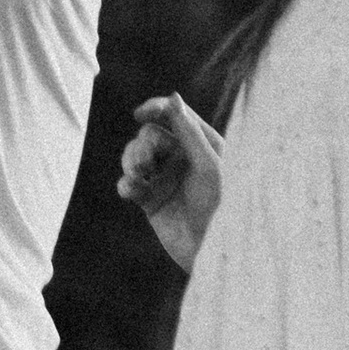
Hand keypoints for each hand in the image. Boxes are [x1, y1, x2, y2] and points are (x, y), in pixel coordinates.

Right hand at [117, 93, 224, 272]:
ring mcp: (164, 178)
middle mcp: (181, 157)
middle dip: (143, 145)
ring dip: (131, 161)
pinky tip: (129, 191)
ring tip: (138, 176)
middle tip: (147, 164)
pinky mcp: (149, 199)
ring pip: (135, 155)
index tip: (140, 114)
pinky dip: (126, 183)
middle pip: (149, 134)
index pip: (174, 114)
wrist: (213, 253)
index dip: (155, 108)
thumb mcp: (209, 166)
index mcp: (200, 144)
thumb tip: (172, 97)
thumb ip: (189, 131)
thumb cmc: (222, 207)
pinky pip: (129, 182)